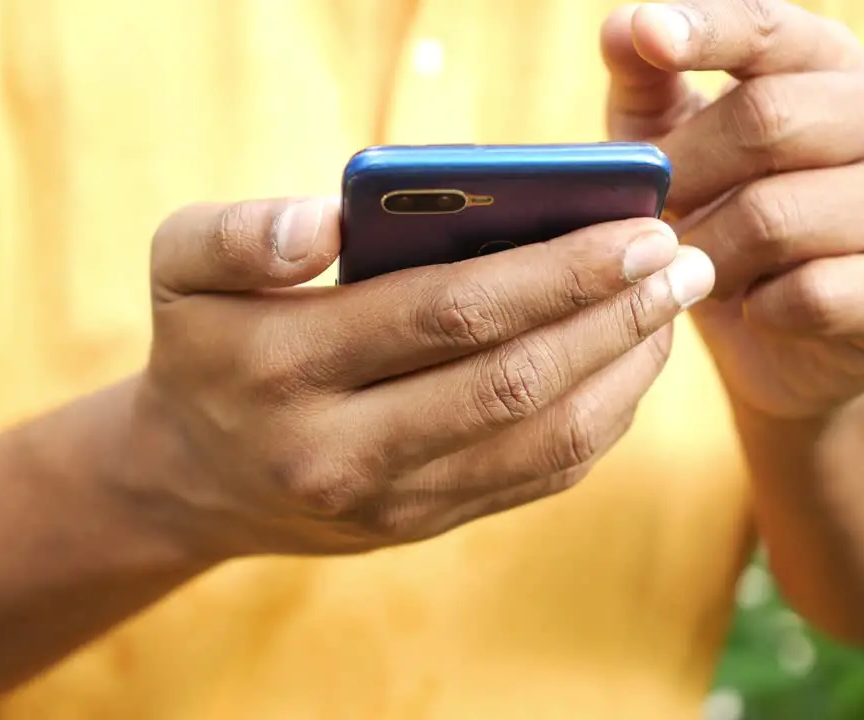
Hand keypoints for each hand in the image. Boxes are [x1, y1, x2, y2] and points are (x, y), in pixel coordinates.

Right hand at [127, 197, 714, 556]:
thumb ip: (241, 231)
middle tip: (682, 260)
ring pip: (540, 440)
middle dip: (613, 316)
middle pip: (511, 381)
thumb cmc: (206, 345)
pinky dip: (601, 420)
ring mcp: (390, 502)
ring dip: (624, 370)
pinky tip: (630, 362)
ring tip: (672, 305)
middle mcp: (342, 450)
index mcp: (286, 367)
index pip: (446, 313)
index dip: (554, 272)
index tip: (635, 228)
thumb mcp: (181, 265)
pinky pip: (536, 477)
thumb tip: (329, 219)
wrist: (194, 480)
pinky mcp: (425, 525)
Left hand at [603, 1, 863, 419]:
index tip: (651, 33)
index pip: (773, 30)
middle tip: (648, 212)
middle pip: (767, 119)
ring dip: (710, 252)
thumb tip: (622, 26)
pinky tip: (752, 307)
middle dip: (685, 171)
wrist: (791, 348)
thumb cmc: (724, 222)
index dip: (710, 30)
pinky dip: (757, 308)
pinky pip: (808, 295)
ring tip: (693, 266)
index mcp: (836, 66)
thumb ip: (650, 84)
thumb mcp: (677, 147)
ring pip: (778, 218)